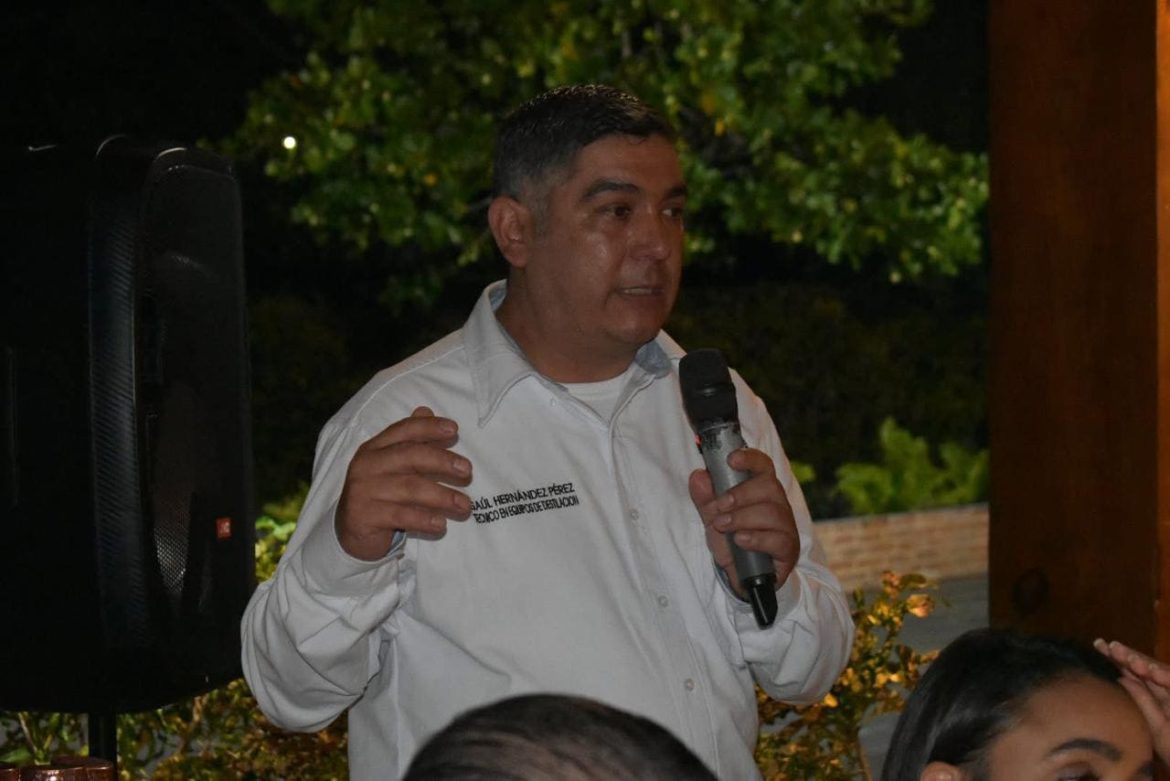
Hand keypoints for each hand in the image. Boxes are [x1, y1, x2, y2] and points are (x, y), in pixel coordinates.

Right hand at [336, 406, 472, 559]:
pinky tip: (441, 524)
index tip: (454, 429)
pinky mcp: (364, 517)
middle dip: (442, 461)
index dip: (429, 427)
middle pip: (409, 455)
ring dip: (442, 496)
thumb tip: (426, 410)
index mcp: (374, 448)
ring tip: (465, 505)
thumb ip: (410, 441)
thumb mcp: (393, 466)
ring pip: (409, 488)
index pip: (403, 430)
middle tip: (467, 470)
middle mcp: (366, 465)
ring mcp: (363, 491)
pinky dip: (424, 519)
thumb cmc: (380, 494)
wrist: (350, 531)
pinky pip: (401, 516)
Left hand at [688, 447, 799, 597]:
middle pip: (768, 486)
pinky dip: (756, 538)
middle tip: (719, 507)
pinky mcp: (788, 549)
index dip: (750, 458)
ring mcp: (785, 527)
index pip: (763, 466)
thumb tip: (698, 476)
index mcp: (761, 492)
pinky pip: (777, 539)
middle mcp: (778, 505)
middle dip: (740, 494)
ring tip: (722, 526)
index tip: (732, 460)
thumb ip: (705, 499)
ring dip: (742, 517)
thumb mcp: (713, 520)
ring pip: (771, 511)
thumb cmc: (733, 544)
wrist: (742, 579)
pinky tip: (741, 540)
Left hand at [1094, 638, 1169, 765]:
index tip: (1098, 645)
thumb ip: (1143, 701)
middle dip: (1129, 655)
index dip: (1117, 658)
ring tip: (1129, 660)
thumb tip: (1121, 678)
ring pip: (1162, 672)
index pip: (1133, 673)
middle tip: (1111, 646)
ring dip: (1146, 664)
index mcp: (1153, 697)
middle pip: (1146, 668)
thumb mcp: (1155, 728)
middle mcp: (1165, 692)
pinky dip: (1166, 677)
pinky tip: (1152, 672)